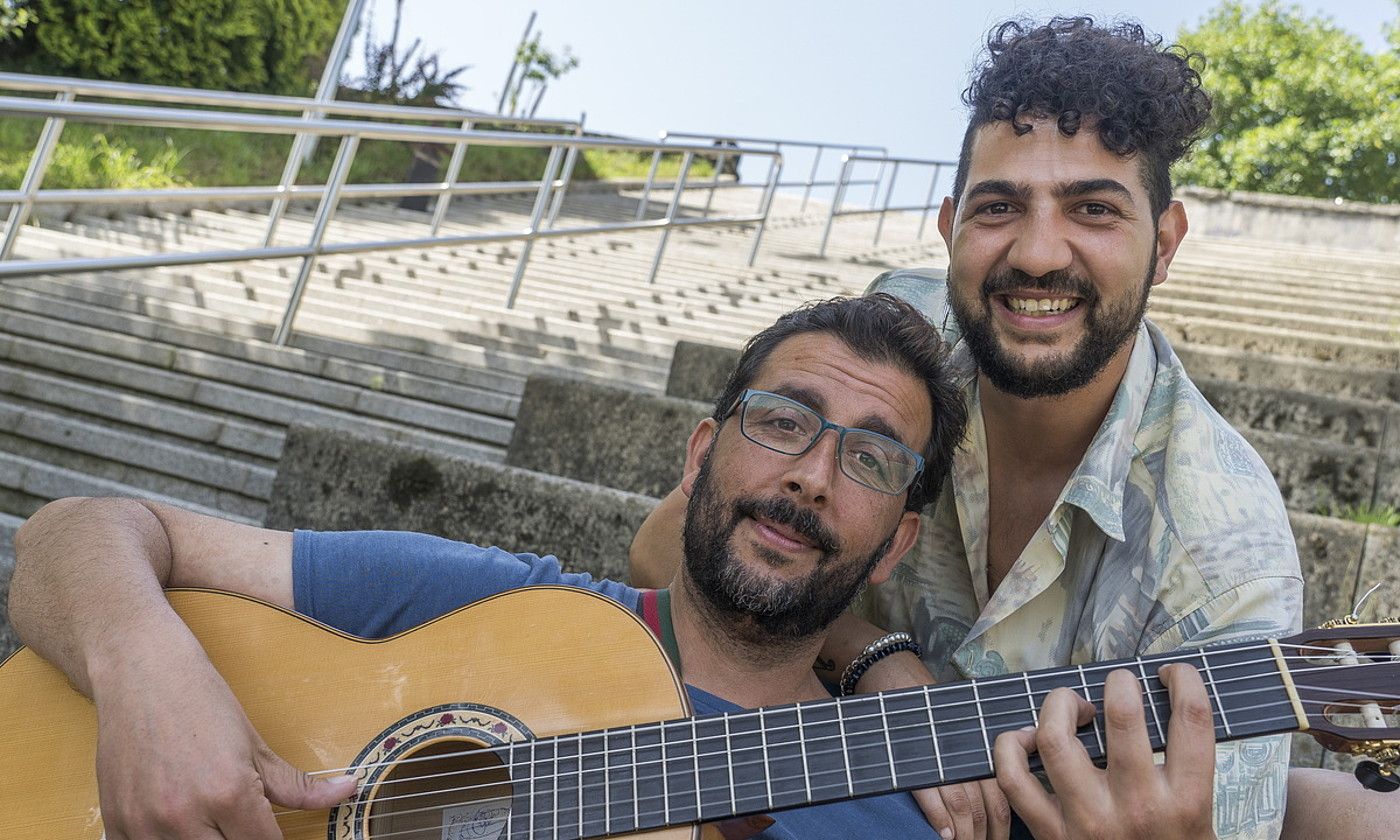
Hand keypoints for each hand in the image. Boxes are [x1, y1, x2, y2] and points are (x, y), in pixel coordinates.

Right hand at [91, 632, 355, 837]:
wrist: (141, 673)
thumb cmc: (202, 702)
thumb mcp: (255, 744)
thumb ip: (299, 784)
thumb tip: (351, 789)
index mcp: (229, 795)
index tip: (274, 836)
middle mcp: (185, 816)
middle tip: (246, 827)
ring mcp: (145, 825)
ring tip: (215, 826)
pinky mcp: (117, 824)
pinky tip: (182, 828)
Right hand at [859, 650, 1009, 839]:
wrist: (893, 678)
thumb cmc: (928, 705)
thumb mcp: (960, 724)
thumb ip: (978, 753)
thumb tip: (998, 789)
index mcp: (978, 743)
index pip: (1001, 790)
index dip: (1003, 821)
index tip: (999, 836)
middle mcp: (964, 749)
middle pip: (986, 803)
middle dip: (986, 833)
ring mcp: (940, 754)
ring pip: (964, 806)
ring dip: (966, 833)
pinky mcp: (913, 758)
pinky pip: (933, 797)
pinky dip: (940, 820)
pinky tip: (945, 835)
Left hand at [993, 663, 1217, 839]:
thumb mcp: (1201, 821)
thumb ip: (1189, 769)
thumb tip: (1175, 705)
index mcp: (1186, 801)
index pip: (1191, 717)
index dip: (1181, 679)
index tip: (1169, 675)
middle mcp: (1138, 806)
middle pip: (1122, 714)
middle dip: (1117, 684)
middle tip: (1118, 686)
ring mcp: (1087, 820)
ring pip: (1055, 738)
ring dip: (1060, 705)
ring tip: (1074, 707)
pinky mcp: (1049, 833)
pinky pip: (1013, 777)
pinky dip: (1010, 746)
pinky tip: (1027, 738)